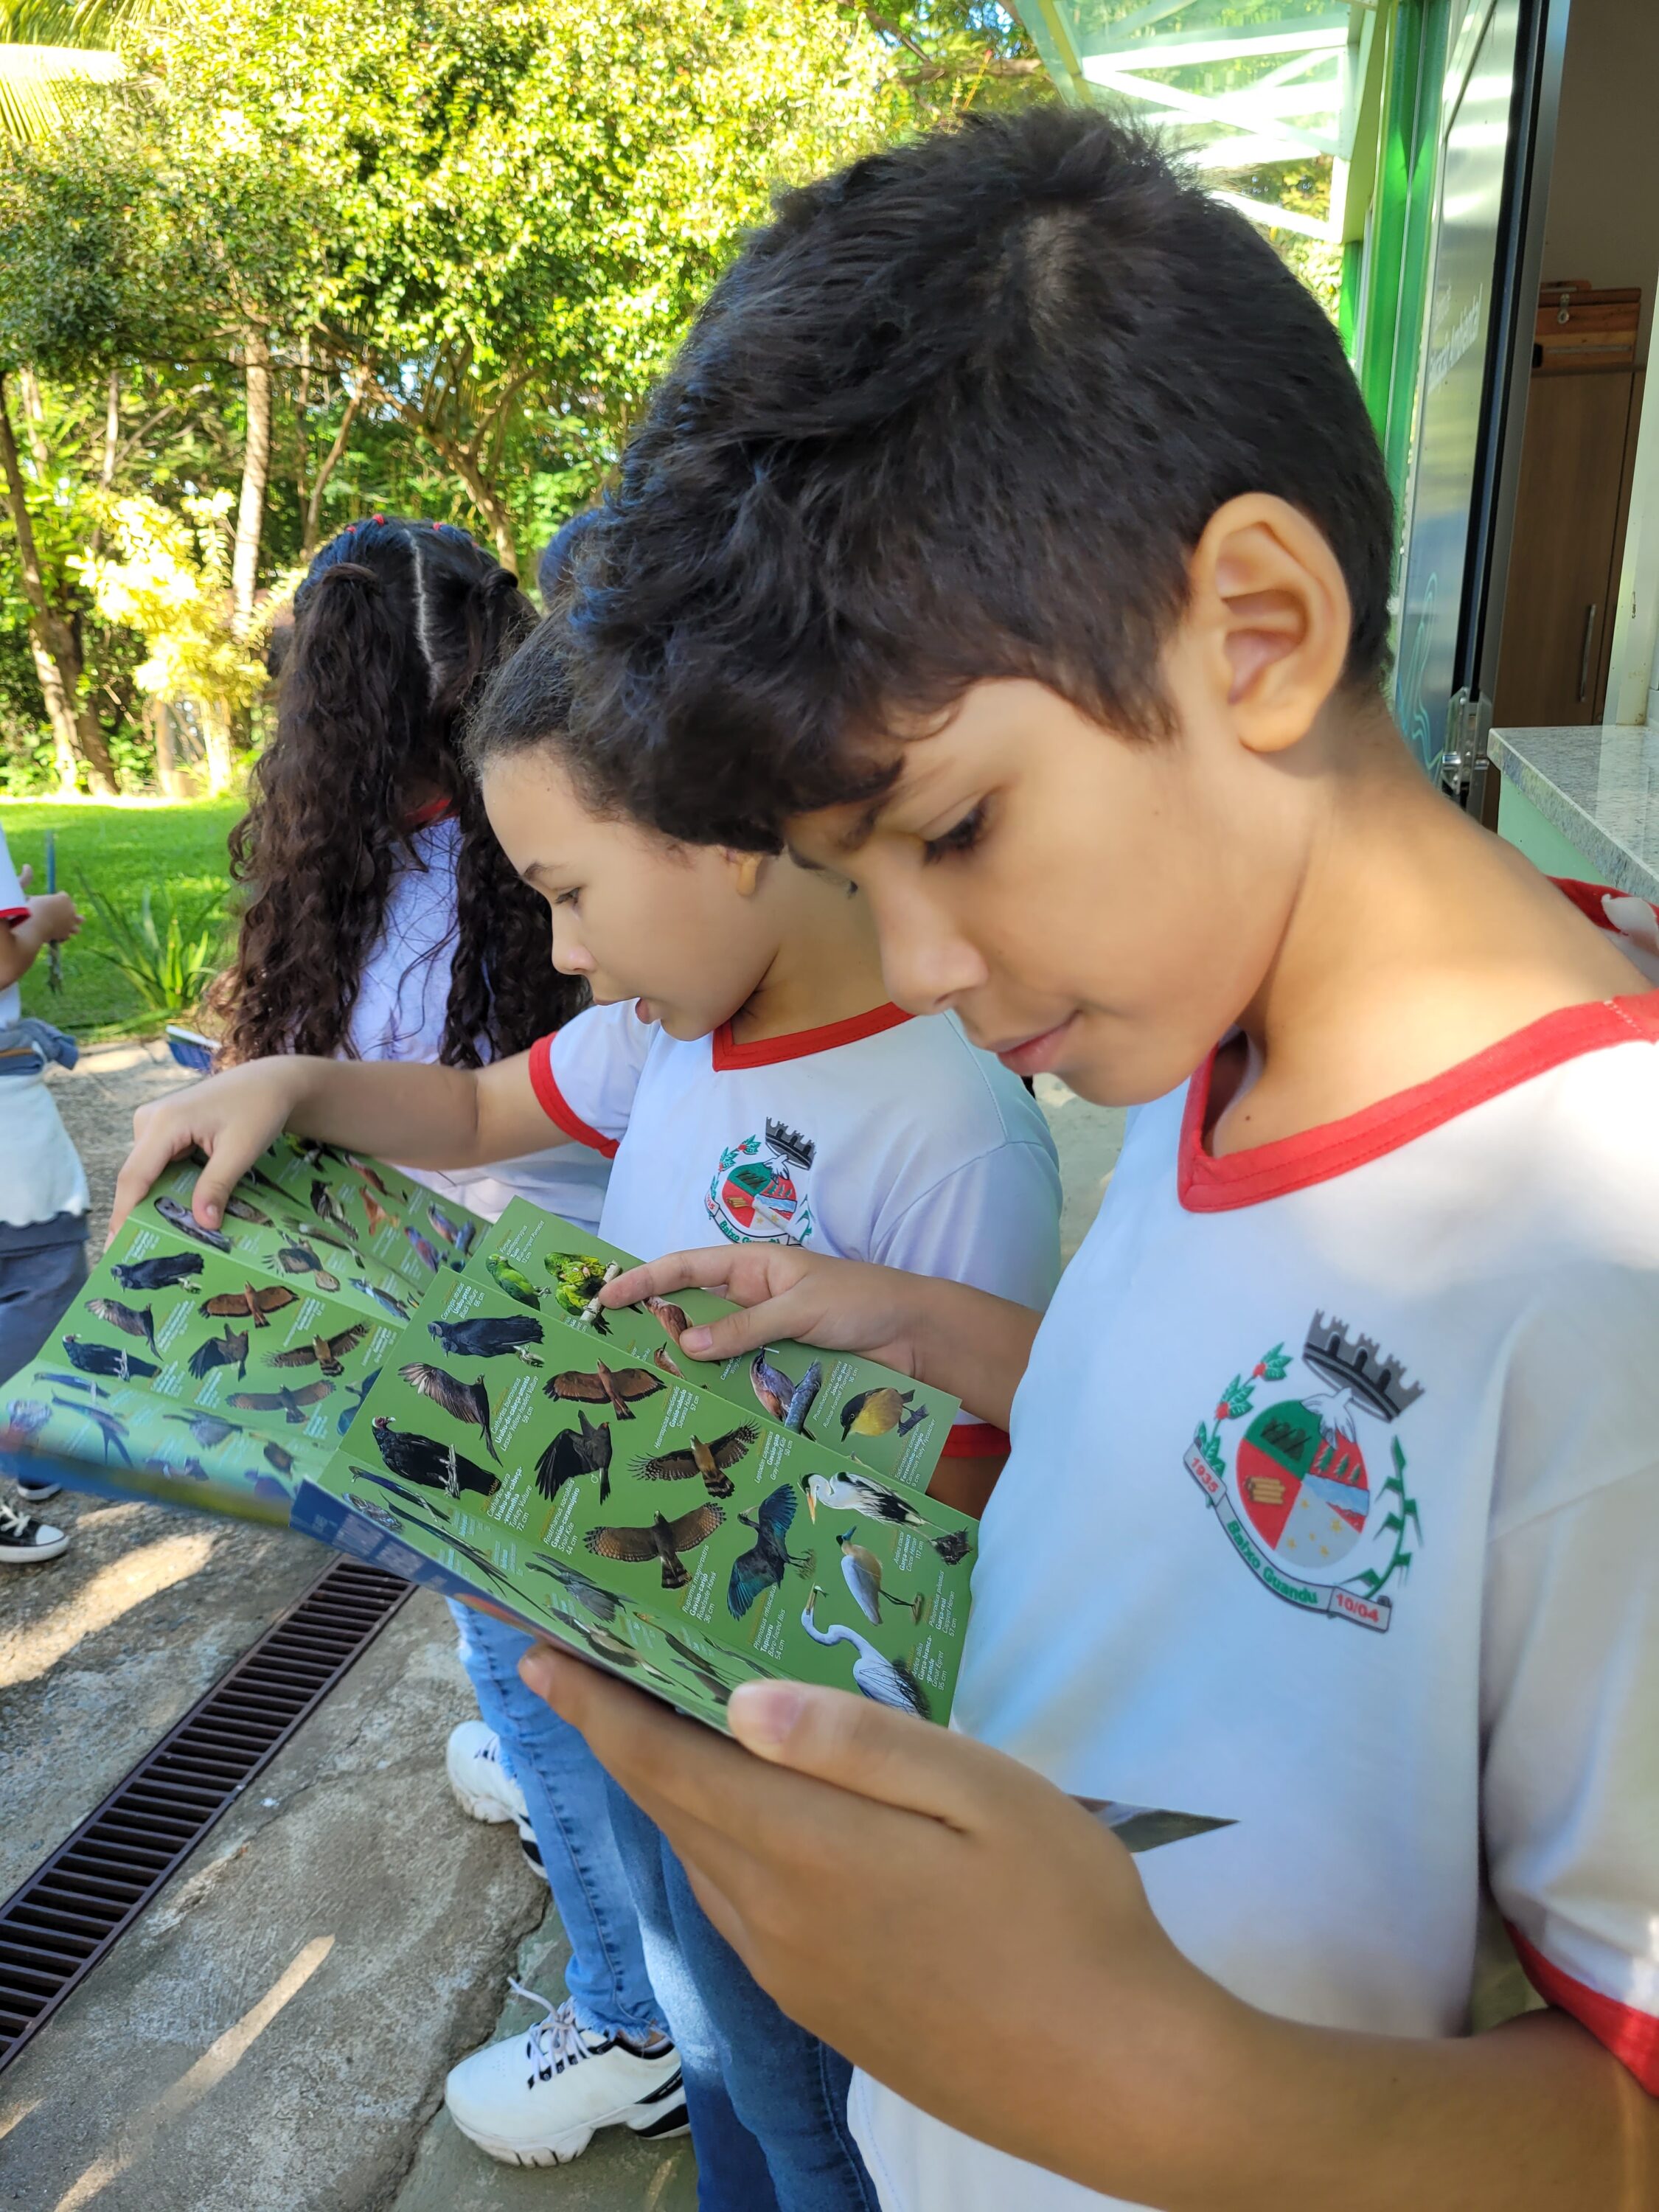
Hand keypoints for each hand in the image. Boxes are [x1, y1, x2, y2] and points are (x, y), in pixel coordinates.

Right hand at [27, 890, 79, 941]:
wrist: (35, 923)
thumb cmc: (32, 909)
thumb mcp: (34, 900)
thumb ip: (38, 900)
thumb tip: (30, 898)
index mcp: (64, 897)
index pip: (64, 896)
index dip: (58, 898)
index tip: (52, 901)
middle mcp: (71, 909)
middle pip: (74, 907)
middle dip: (68, 909)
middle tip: (61, 912)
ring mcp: (71, 921)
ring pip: (80, 920)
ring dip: (74, 922)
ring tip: (69, 925)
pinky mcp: (67, 932)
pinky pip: (68, 934)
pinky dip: (63, 935)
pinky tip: (56, 935)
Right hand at [109, 1059, 306, 1241]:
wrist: (268, 1082)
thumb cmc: (258, 1109)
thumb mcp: (241, 1150)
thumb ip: (218, 1185)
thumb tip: (203, 1224)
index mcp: (164, 1123)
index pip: (134, 1177)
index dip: (124, 1215)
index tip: (118, 1247)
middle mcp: (149, 1120)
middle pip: (136, 1177)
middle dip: (137, 1214)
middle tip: (136, 1254)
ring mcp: (153, 1123)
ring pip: (146, 1173)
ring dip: (153, 1203)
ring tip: (154, 1240)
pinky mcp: (162, 1129)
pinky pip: (156, 1165)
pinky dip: (165, 1188)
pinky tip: (173, 1213)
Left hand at [519, 1648, 1223, 2195]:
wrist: (1117, 2081)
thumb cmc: (1066, 1912)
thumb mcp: (983, 1793)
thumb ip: (859, 1744)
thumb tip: (739, 1705)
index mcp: (806, 1852)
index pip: (667, 1764)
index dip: (597, 1706)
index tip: (540, 1655)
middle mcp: (775, 1919)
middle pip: (672, 1812)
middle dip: (619, 1738)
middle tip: (590, 1670)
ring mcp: (795, 1975)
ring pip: (704, 1864)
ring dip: (668, 1793)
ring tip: (660, 1728)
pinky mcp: (825, 2011)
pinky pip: (740, 1910)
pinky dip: (716, 1846)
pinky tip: (746, 1822)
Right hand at [601, 1245, 927, 1373]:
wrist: (918, 1335)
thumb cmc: (864, 1301)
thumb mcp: (800, 1308)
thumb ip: (746, 1327)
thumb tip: (686, 1346)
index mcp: (753, 1266)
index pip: (686, 1268)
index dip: (643, 1280)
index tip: (605, 1297)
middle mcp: (754, 1299)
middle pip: (694, 1313)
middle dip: (658, 1330)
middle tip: (616, 1355)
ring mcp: (768, 1335)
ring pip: (716, 1352)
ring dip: (692, 1369)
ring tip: (653, 1392)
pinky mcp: (784, 1366)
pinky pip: (744, 1378)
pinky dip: (725, 1392)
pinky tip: (705, 1412)